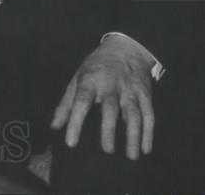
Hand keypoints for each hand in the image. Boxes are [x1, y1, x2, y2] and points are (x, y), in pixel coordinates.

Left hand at [51, 35, 155, 159]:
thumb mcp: (77, 78)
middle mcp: (111, 85)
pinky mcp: (145, 94)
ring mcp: (130, 90)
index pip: (81, 102)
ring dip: (134, 135)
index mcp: (90, 80)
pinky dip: (149, 132)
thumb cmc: (96, 66)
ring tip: (132, 156)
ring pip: (134, 113)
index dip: (75, 122)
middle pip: (110, 108)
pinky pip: (149, 114)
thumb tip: (55, 126)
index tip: (71, 143)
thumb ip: (66, 104)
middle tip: (107, 151)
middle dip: (109, 129)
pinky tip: (145, 148)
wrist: (125, 48)